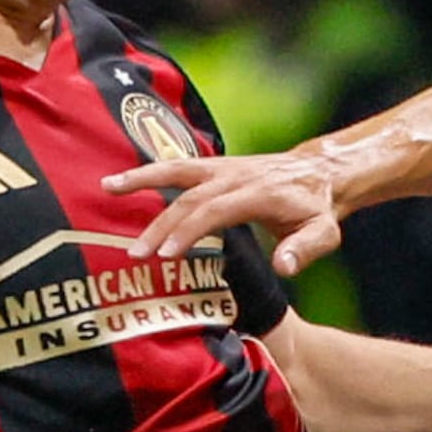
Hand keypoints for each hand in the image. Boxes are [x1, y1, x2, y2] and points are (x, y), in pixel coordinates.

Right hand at [105, 146, 345, 272]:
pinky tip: (121, 180)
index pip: (215, 211)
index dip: (190, 232)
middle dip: (160, 225)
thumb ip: (305, 249)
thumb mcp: (324, 232)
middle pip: (189, 198)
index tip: (167, 255)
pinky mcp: (214, 165)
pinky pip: (177, 166)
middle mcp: (235, 175)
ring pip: (176, 170)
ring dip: (141, 179)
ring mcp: (222, 167)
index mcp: (258, 193)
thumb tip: (284, 266)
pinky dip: (149, 172)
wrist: (320, 173)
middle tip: (136, 253)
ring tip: (107, 187)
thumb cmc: (318, 209)